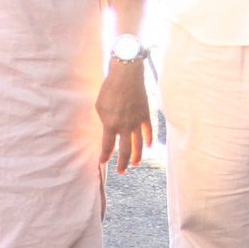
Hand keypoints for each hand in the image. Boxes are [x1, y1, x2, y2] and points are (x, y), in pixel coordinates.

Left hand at [96, 59, 148, 174]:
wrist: (126, 76)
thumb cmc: (109, 89)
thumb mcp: (100, 106)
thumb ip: (104, 120)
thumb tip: (108, 128)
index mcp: (110, 125)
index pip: (107, 146)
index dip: (105, 156)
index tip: (103, 162)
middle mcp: (124, 127)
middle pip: (124, 151)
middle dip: (122, 163)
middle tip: (121, 171)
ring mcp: (137, 122)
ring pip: (138, 145)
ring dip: (137, 156)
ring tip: (135, 164)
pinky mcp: (145, 115)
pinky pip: (148, 131)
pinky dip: (149, 139)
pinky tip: (148, 146)